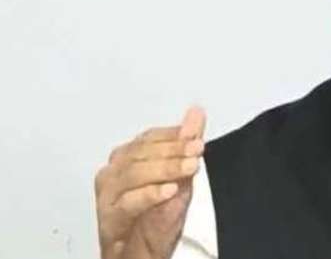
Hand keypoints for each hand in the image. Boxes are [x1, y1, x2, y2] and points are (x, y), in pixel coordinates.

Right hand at [95, 107, 205, 258]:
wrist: (142, 253)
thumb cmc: (156, 216)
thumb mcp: (180, 176)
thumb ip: (185, 143)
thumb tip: (196, 113)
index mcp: (127, 158)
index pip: (148, 138)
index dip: (173, 135)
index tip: (196, 135)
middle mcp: (113, 173)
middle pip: (139, 153)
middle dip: (172, 150)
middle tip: (196, 149)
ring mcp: (108, 196)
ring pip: (132, 174)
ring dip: (164, 169)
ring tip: (189, 167)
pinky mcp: (108, 220)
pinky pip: (126, 203)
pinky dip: (149, 195)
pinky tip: (169, 191)